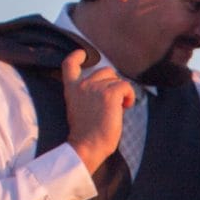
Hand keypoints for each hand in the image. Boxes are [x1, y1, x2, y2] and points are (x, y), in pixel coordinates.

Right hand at [63, 50, 135, 172]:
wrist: (87, 146)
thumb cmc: (87, 134)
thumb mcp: (80, 109)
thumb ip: (88, 95)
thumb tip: (108, 89)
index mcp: (71, 89)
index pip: (69, 65)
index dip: (77, 56)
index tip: (82, 53)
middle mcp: (82, 85)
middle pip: (105, 71)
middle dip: (113, 83)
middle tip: (114, 103)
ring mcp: (95, 88)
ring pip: (117, 80)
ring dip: (122, 93)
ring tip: (120, 108)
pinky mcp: (109, 94)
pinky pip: (126, 86)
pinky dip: (130, 97)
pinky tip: (126, 107)